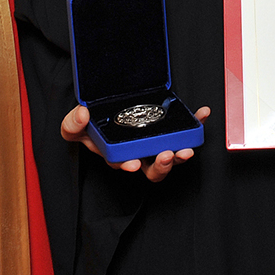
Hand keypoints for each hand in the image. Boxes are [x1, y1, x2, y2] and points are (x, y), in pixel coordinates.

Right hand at [60, 104, 210, 181]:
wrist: (108, 105)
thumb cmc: (92, 124)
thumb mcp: (75, 125)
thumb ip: (72, 125)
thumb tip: (83, 114)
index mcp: (119, 156)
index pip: (125, 164)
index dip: (129, 166)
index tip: (133, 163)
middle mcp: (140, 153)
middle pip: (153, 169)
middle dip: (162, 166)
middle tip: (167, 156)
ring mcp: (156, 143)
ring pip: (171, 156)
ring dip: (181, 154)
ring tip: (187, 149)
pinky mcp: (170, 130)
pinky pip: (186, 131)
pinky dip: (196, 124)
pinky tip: (202, 115)